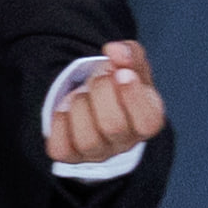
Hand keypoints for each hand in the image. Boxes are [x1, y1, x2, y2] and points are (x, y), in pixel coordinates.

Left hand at [44, 41, 167, 170]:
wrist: (96, 100)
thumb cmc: (119, 85)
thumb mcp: (132, 65)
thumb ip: (130, 54)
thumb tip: (115, 51)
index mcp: (147, 122)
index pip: (148, 122)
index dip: (133, 95)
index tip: (121, 73)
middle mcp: (124, 143)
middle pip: (114, 126)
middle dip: (101, 91)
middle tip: (99, 77)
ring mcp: (97, 152)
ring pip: (87, 139)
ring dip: (80, 105)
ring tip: (82, 94)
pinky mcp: (70, 156)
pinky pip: (60, 148)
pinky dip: (59, 122)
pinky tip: (66, 109)